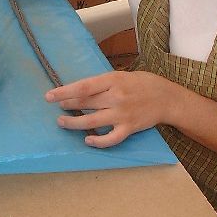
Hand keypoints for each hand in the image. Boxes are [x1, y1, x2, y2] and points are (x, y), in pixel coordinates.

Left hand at [45, 71, 178, 147]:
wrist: (166, 98)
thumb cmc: (142, 83)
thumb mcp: (122, 75)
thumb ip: (103, 83)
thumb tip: (79, 90)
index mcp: (113, 80)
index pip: (83, 86)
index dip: (64, 92)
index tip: (50, 95)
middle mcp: (116, 97)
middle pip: (85, 103)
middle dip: (67, 105)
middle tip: (56, 105)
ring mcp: (122, 114)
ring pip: (92, 121)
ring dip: (74, 123)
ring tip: (62, 122)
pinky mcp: (129, 128)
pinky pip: (110, 139)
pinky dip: (98, 141)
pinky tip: (87, 140)